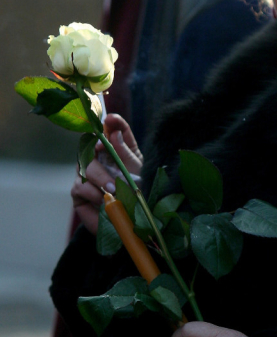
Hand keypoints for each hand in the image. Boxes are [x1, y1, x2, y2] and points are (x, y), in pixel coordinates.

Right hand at [71, 114, 142, 234]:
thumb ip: (125, 152)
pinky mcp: (79, 192)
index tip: (111, 118)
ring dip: (99, 176)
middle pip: (91, 145)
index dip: (112, 121)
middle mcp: (99, 157)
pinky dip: (93, 192)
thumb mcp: (136, 170)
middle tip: (105, 151)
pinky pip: (80, 186)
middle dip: (99, 149)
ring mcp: (87, 174)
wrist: (130, 219)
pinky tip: (103, 198)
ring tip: (113, 188)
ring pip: (84, 166)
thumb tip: (114, 133)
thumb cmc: (136, 190)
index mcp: (117, 148)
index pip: (113, 129)